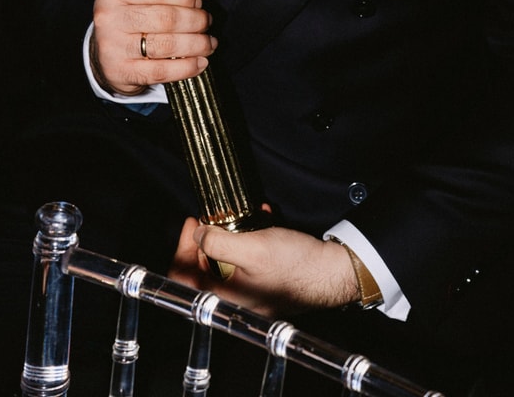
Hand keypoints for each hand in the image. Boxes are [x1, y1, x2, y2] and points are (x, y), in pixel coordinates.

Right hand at [90, 0, 214, 95]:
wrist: (110, 51)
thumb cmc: (139, 11)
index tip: (198, 1)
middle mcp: (107, 16)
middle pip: (165, 18)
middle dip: (195, 21)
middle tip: (206, 22)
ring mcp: (111, 46)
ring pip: (165, 45)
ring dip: (196, 44)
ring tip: (208, 43)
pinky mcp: (119, 72)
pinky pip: (160, 71)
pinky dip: (187, 68)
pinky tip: (201, 62)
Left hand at [168, 217, 358, 316]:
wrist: (331, 272)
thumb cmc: (297, 266)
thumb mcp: (253, 249)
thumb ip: (218, 243)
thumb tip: (197, 234)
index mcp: (225, 299)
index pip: (183, 282)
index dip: (181, 251)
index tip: (192, 226)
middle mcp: (234, 299)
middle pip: (202, 268)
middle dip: (207, 238)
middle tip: (213, 216)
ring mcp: (248, 291)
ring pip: (224, 261)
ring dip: (230, 234)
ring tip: (241, 214)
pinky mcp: (263, 281)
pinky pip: (244, 259)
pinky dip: (248, 238)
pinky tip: (261, 218)